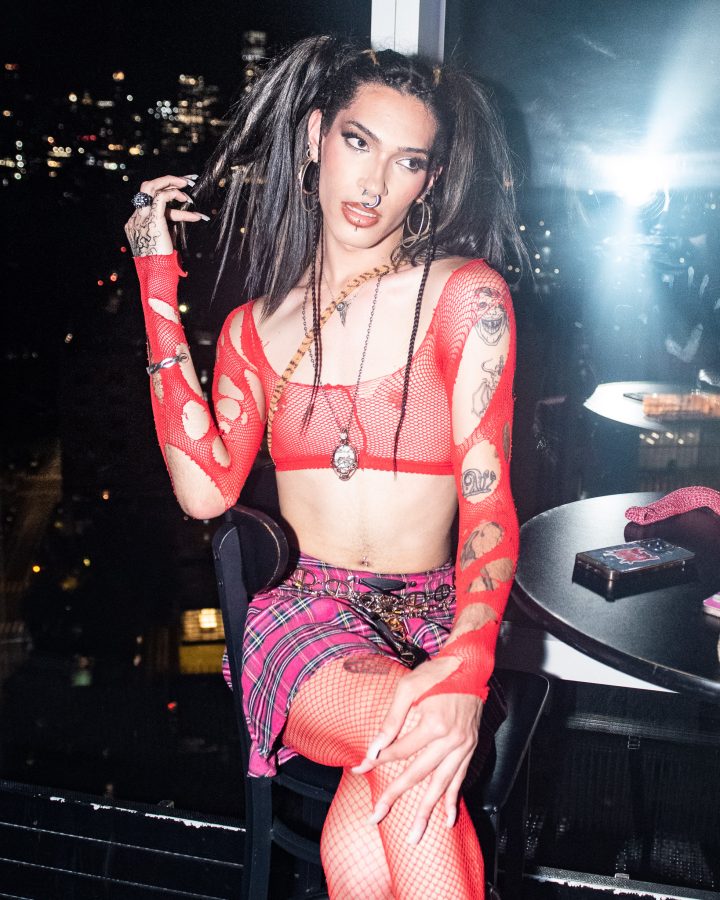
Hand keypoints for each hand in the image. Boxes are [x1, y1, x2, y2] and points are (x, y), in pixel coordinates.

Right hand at [124, 174, 208, 256]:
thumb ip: (169, 229)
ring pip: (150, 186)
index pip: (150, 202)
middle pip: (146, 188)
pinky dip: (175, 194)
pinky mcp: (152, 219)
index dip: (167, 195)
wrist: (157, 274)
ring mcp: (141, 218)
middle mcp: (136, 218)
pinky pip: (161, 197)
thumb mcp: (165, 243)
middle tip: (186, 180)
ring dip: (171, 182)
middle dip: (166, 180)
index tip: (183, 194)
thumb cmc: (163, 264)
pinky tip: (187, 200)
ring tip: (188, 184)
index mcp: (136, 224)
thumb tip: (186, 216)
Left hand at [352, 655, 482, 843]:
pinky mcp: (470, 748)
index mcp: (434, 724)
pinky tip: (448, 820)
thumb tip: (375, 748)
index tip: (359, 768)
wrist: (470, 666)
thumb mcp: (408, 687)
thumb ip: (391, 719)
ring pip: (441, 785)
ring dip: (427, 812)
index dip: (378, 760)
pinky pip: (460, 779)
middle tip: (376, 816)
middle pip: (418, 774)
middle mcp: (450, 740)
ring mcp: (462, 747)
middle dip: (395, 796)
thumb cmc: (436, 674)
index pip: (400, 750)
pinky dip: (453, 800)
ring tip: (415, 835)